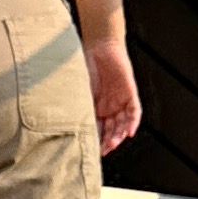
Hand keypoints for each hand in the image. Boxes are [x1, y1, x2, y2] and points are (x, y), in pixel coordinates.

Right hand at [87, 38, 141, 156]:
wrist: (98, 46)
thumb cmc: (84, 66)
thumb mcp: (78, 93)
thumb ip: (76, 108)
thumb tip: (63, 128)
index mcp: (95, 108)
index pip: (98, 129)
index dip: (96, 141)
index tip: (92, 152)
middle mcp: (108, 107)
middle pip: (111, 129)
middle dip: (108, 141)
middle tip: (103, 150)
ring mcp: (120, 100)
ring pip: (123, 122)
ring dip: (118, 134)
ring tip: (113, 143)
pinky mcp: (129, 92)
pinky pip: (134, 110)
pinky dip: (132, 122)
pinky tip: (128, 132)